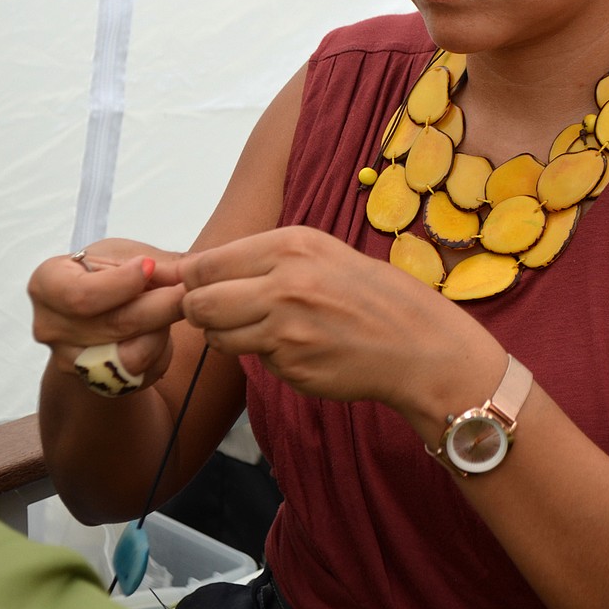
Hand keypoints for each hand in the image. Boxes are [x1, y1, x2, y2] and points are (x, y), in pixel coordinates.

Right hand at [28, 240, 186, 386]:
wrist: (97, 310)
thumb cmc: (108, 274)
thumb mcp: (125, 255)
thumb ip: (159, 263)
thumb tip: (199, 269)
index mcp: (47, 285)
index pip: (82, 295)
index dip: (122, 283)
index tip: (149, 265)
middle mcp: (50, 327)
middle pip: (116, 325)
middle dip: (161, 305)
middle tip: (190, 290)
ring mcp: (71, 361)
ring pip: (133, 355)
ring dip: (163, 330)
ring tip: (173, 308)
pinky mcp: (98, 384)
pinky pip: (142, 375)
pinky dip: (161, 351)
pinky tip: (162, 331)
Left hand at [177, 226, 503, 417]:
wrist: (416, 342)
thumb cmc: (366, 295)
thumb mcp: (318, 254)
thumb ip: (260, 258)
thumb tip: (193, 269)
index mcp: (290, 244)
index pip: (205, 263)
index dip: (193, 280)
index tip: (199, 288)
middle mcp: (284, 281)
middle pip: (199, 303)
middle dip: (200, 312)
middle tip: (219, 315)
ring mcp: (287, 327)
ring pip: (218, 337)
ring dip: (227, 337)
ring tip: (262, 330)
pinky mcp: (291, 364)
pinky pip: (252, 360)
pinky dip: (263, 356)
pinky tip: (295, 348)